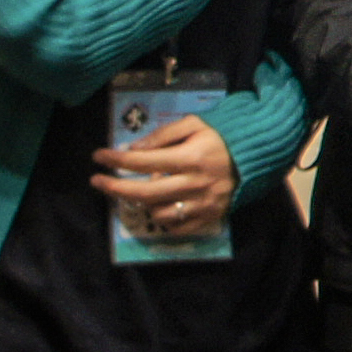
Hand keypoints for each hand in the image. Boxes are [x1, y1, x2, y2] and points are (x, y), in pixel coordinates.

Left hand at [92, 113, 237, 239]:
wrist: (255, 159)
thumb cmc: (221, 138)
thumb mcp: (195, 124)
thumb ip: (164, 134)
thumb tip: (134, 149)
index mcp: (190, 158)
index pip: (143, 161)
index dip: (116, 159)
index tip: (98, 156)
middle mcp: (194, 184)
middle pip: (144, 192)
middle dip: (114, 187)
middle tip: (96, 181)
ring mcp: (202, 204)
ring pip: (158, 212)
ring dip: (142, 203)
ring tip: (139, 191)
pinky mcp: (208, 217)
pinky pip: (175, 226)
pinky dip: (162, 218)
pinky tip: (159, 206)